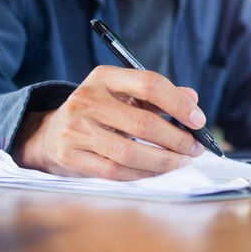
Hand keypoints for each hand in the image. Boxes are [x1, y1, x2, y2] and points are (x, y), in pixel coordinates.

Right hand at [10, 65, 206, 180]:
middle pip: (143, 123)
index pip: (149, 84)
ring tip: (182, 162)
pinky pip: (115, 171)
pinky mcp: (70, 156)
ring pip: (130, 152)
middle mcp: (87, 100)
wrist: (51, 133)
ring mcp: (76, 129)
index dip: (179, 104)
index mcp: (105, 77)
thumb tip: (192, 99)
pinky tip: (158, 172)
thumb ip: (159, 95)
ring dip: (164, 161)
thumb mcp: (126, 94)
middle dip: (177, 139)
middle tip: (195, 148)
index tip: (199, 120)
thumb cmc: (102, 111)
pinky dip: (143, 174)